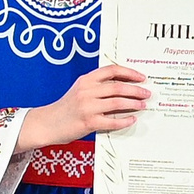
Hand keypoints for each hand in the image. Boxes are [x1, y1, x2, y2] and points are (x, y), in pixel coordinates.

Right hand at [23, 64, 150, 147]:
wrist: (47, 123)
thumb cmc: (66, 108)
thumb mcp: (80, 90)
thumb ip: (98, 87)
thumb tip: (124, 87)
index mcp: (85, 80)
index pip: (111, 70)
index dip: (129, 72)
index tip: (141, 77)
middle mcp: (86, 91)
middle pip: (118, 87)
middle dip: (136, 90)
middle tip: (147, 93)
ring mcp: (87, 107)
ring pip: (118, 102)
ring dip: (134, 104)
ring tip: (142, 105)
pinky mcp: (88, 122)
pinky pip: (112, 121)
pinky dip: (125, 120)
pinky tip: (132, 119)